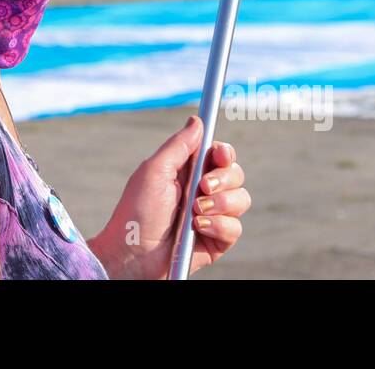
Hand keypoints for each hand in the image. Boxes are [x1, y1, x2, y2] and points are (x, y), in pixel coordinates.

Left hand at [88, 115, 248, 279]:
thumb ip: (178, 146)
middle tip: (202, 187)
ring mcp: (212, 216)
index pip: (219, 155)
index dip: (224, 152)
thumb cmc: (136, 212)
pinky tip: (197, 228)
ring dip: (221, 203)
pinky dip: (219, 225)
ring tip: (195, 212)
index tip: (220, 154)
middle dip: (223, 179)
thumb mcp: (154, 171)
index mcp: (188, 172)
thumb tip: (197, 121)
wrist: (133, 254)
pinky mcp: (217, 240)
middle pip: (236, 174)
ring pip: (241, 199)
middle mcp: (203, 192)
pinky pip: (235, 227)